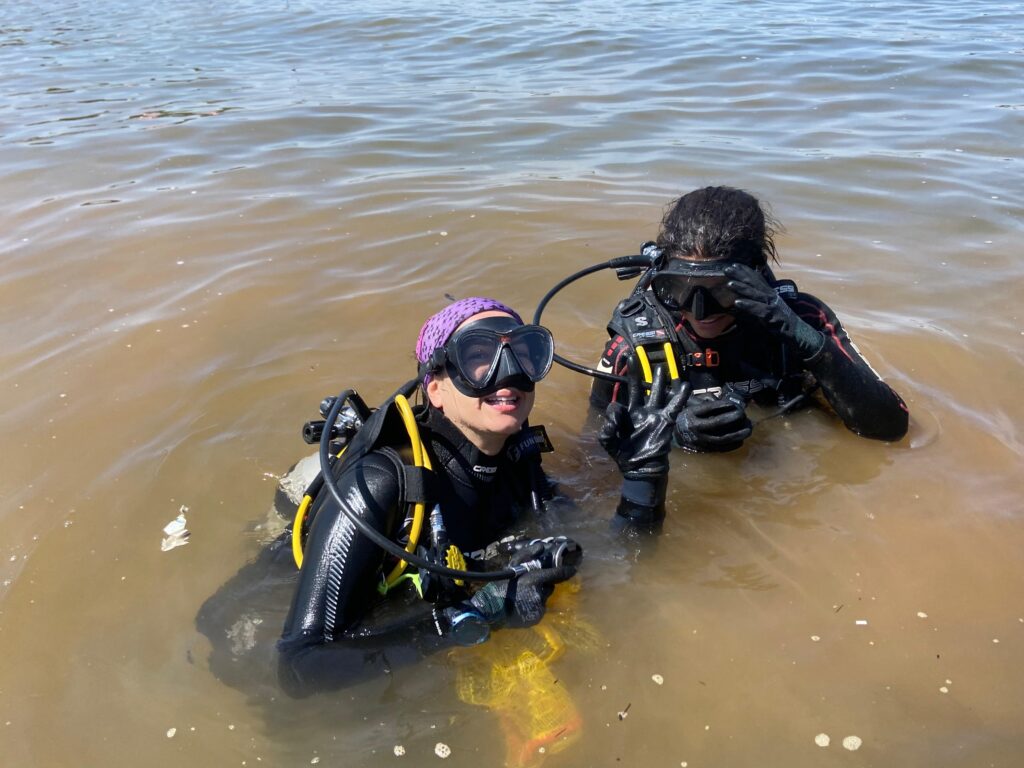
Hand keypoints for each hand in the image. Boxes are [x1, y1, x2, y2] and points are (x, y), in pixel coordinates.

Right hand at [469, 543, 577, 627]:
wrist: (491, 610)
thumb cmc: (499, 586)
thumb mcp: (511, 566)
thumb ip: (526, 555)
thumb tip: (541, 547)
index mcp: (533, 580)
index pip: (555, 574)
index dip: (565, 571)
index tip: (573, 569)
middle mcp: (539, 594)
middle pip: (549, 586)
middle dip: (543, 584)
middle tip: (530, 584)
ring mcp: (539, 607)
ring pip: (544, 597)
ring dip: (539, 594)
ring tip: (525, 595)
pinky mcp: (537, 617)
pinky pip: (540, 608)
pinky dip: (535, 605)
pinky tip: (524, 604)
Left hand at [599, 360, 688, 480]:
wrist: (640, 469)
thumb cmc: (623, 455)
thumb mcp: (609, 440)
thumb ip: (608, 425)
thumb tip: (615, 407)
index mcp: (627, 414)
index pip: (623, 396)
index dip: (620, 391)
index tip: (620, 388)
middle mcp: (641, 411)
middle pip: (641, 388)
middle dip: (639, 372)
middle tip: (636, 355)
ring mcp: (654, 415)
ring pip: (658, 394)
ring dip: (660, 381)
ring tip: (662, 366)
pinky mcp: (665, 422)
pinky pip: (674, 407)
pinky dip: (680, 397)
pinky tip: (685, 386)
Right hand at [674, 391, 751, 451]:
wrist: (675, 435)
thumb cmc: (685, 417)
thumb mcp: (687, 404)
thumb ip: (700, 399)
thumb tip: (707, 394)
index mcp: (691, 414)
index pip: (709, 408)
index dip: (723, 406)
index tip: (734, 404)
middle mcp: (695, 428)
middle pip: (717, 423)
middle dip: (733, 418)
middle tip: (743, 414)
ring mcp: (700, 440)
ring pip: (721, 438)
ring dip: (737, 434)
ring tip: (748, 429)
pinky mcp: (703, 449)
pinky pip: (720, 448)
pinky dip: (732, 445)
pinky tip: (741, 440)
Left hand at [724, 264, 823, 358]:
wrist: (797, 331)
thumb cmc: (780, 320)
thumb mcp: (768, 307)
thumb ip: (758, 301)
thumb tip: (743, 298)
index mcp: (769, 293)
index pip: (756, 278)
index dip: (745, 271)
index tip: (733, 264)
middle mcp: (770, 296)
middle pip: (754, 283)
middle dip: (740, 275)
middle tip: (727, 268)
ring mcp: (772, 304)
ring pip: (755, 294)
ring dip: (742, 288)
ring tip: (729, 284)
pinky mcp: (772, 315)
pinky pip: (758, 309)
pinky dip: (748, 305)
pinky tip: (737, 303)